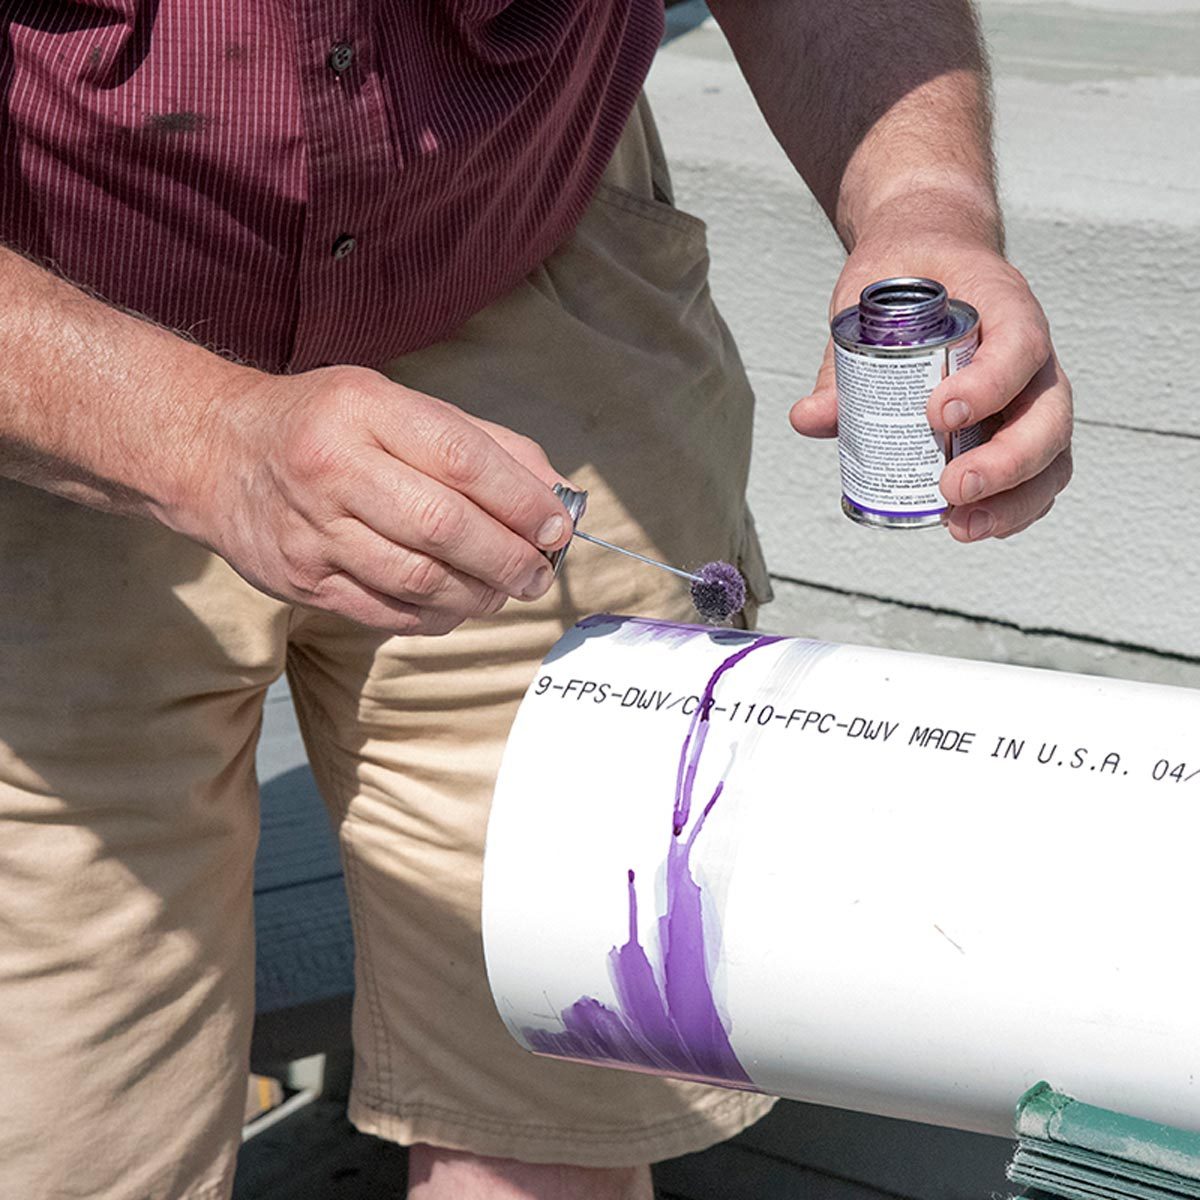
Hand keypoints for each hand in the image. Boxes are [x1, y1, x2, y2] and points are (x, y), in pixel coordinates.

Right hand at [185, 365, 572, 633]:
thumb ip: (480, 444)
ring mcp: (312, 530)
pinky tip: (459, 605)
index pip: (462, 459)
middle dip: (508, 557)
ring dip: (478, 593)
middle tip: (539, 572)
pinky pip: (386, 613)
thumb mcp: (396, 403)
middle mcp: (333, 467)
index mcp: (365, 409)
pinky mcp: (301, 580)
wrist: (213, 451)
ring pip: (418, 579)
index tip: (556, 526)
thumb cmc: (325, 424)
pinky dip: (436, 616)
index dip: (521, 500)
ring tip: (505, 590)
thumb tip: (554, 494)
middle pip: (444, 526)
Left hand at [791, 230, 1073, 541]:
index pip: (1019, 345)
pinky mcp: (1023, 432)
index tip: (938, 414)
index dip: (988, 385)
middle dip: (1006, 461)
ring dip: (1013, 499)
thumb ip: (842, 363)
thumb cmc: (913, 282)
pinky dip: (1013, 509)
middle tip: (953, 486)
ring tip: (961, 525)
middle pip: (1046, 414)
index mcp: (1004, 307)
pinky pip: (1037, 476)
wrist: (937, 264)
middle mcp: (1033, 357)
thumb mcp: (870, 302)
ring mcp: (1034, 398)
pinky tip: (972, 525)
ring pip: (1052, 454)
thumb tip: (809, 418)